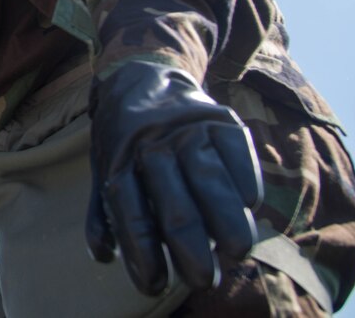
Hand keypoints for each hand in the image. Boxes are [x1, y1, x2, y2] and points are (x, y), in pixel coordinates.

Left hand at [85, 62, 261, 295]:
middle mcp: (150, 144)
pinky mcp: (217, 117)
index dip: (142, 252)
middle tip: (203, 280)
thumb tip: (104, 257)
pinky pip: (235, 150)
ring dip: (224, 219)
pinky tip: (251, 204)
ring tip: (236, 251)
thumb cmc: (122, 136)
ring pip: (207, 178)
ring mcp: (185, 128)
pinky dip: (245, 177)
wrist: (142, 71)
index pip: (129, 212)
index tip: (155, 284)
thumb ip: (103, 212)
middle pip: (171, 201)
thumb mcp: (103, 166)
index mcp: (118, 160)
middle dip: (188, 246)